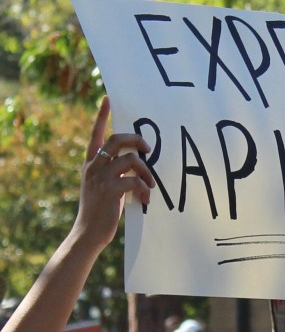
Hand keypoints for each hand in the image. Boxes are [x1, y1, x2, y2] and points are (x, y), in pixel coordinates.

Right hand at [70, 96, 154, 250]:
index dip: (102, 115)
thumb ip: (116, 170)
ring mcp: (101, 178)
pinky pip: (135, 181)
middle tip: (149, 150)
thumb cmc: (102, 209)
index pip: (96, 134)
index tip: (108, 98)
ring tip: (149, 185)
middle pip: (117, 139)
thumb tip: (138, 159)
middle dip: (136, 140)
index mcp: (91, 163)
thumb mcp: (105, 185)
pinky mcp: (110, 190)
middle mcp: (94, 167)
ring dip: (146, 172)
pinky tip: (145, 200)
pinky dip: (144, 190)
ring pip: (131, 160)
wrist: (88, 233)